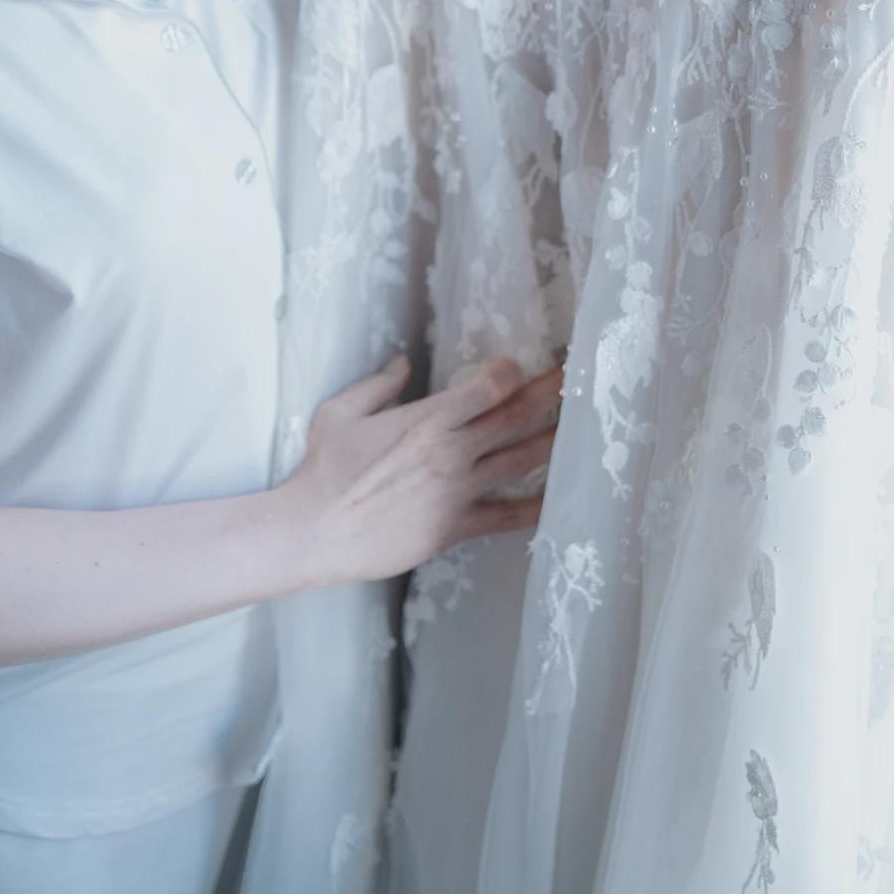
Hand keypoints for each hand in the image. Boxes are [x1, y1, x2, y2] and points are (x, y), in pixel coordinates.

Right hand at [281, 351, 563, 587]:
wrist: (314, 532)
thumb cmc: (323, 470)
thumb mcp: (340, 412)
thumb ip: (378, 384)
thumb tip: (404, 362)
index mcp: (426, 420)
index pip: (488, 389)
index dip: (511, 374)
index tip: (521, 367)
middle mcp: (450, 452)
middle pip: (514, 418)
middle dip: (549, 396)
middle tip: (575, 381)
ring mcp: (457, 492)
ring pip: (520, 461)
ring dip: (551, 442)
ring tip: (579, 428)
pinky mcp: (455, 526)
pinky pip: (506, 516)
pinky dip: (534, 506)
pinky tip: (556, 497)